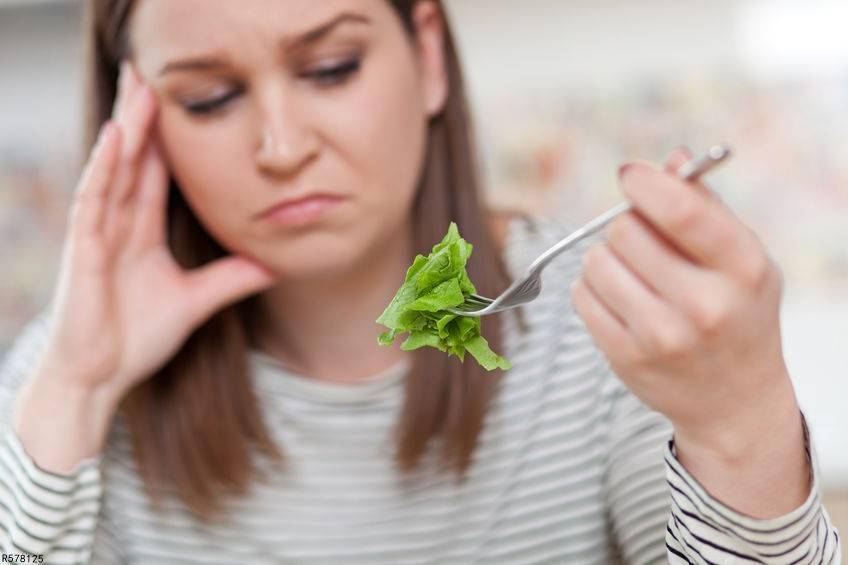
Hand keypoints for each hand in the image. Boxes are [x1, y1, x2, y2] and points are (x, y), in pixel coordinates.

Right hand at [37, 60, 278, 404]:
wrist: (101, 377)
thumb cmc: (136, 338)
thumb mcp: (197, 301)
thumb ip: (232, 278)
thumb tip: (275, 264)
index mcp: (142, 231)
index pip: (157, 172)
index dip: (168, 137)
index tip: (182, 101)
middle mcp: (119, 224)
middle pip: (134, 158)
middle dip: (142, 116)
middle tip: (151, 70)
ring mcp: (98, 234)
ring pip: (114, 169)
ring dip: (127, 128)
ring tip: (139, 86)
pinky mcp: (85, 250)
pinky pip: (94, 200)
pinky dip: (104, 167)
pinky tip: (115, 137)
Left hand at [570, 148, 796, 455]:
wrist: (734, 399)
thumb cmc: (738, 313)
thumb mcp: (741, 258)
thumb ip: (706, 206)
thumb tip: (671, 159)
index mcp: (742, 268)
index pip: (681, 210)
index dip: (646, 183)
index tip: (631, 175)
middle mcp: (704, 305)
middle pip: (625, 230)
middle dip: (628, 226)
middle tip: (644, 243)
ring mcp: (661, 336)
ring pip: (596, 262)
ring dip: (607, 259)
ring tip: (635, 276)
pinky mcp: (625, 357)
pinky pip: (581, 296)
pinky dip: (593, 289)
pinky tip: (622, 301)